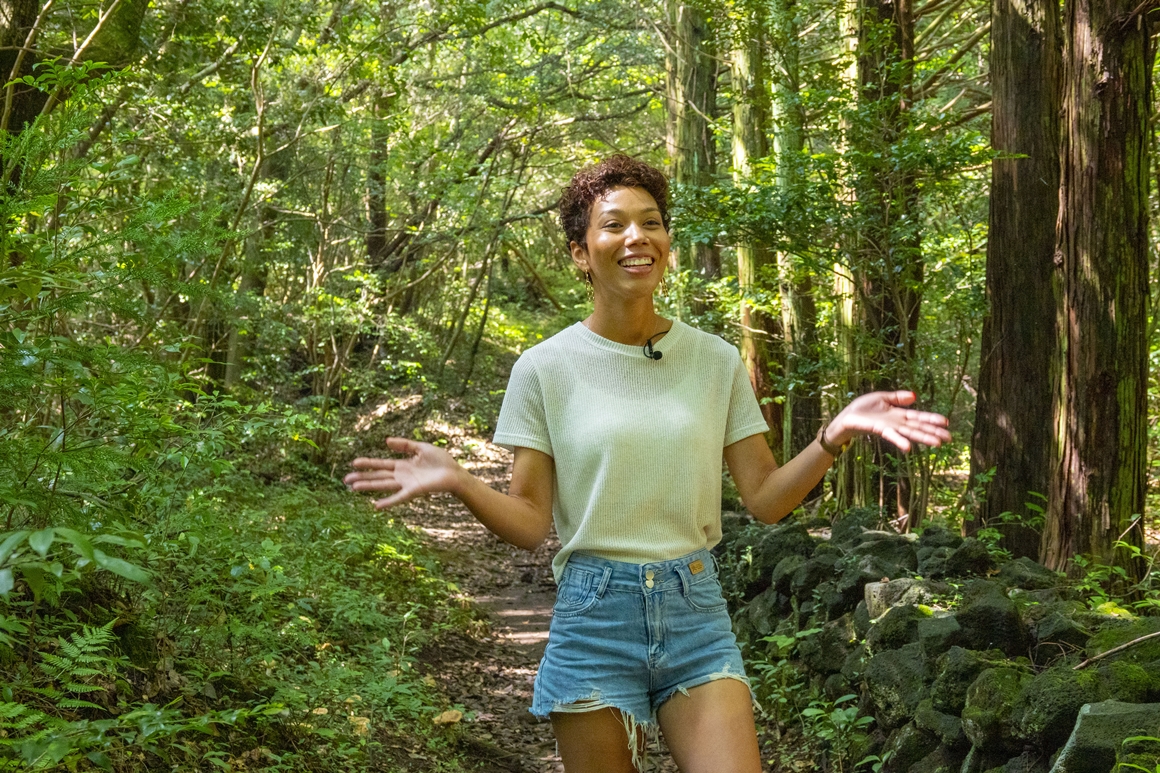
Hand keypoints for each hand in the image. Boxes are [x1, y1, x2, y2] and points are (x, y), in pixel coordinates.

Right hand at [343, 437, 464, 509]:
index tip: (353, 463)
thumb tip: (386, 441)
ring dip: (369, 487)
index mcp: (402, 465)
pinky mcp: (414, 491)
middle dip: (362, 478)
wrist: (455, 473)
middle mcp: (401, 476)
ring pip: (383, 485)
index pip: (381, 464)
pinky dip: (387, 502)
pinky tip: (375, 506)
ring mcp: (406, 484)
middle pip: (378, 476)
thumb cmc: (441, 461)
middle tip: (345, 480)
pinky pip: (398, 497)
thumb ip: (404, 445)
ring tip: (353, 488)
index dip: (367, 464)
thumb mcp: (421, 447)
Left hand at [829, 391, 950, 452]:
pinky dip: (900, 441)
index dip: (931, 419)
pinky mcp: (878, 429)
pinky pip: (891, 435)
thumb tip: (914, 396)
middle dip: (933, 432)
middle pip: (918, 427)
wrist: (845, 417)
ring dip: (923, 438)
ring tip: (937, 444)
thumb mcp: (882, 398)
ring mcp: (889, 427)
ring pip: (909, 433)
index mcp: (898, 415)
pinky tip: (909, 448)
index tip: (946, 422)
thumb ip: (898, 397)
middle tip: (949, 438)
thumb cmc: (862, 409)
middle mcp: (896, 423)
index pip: (918, 417)